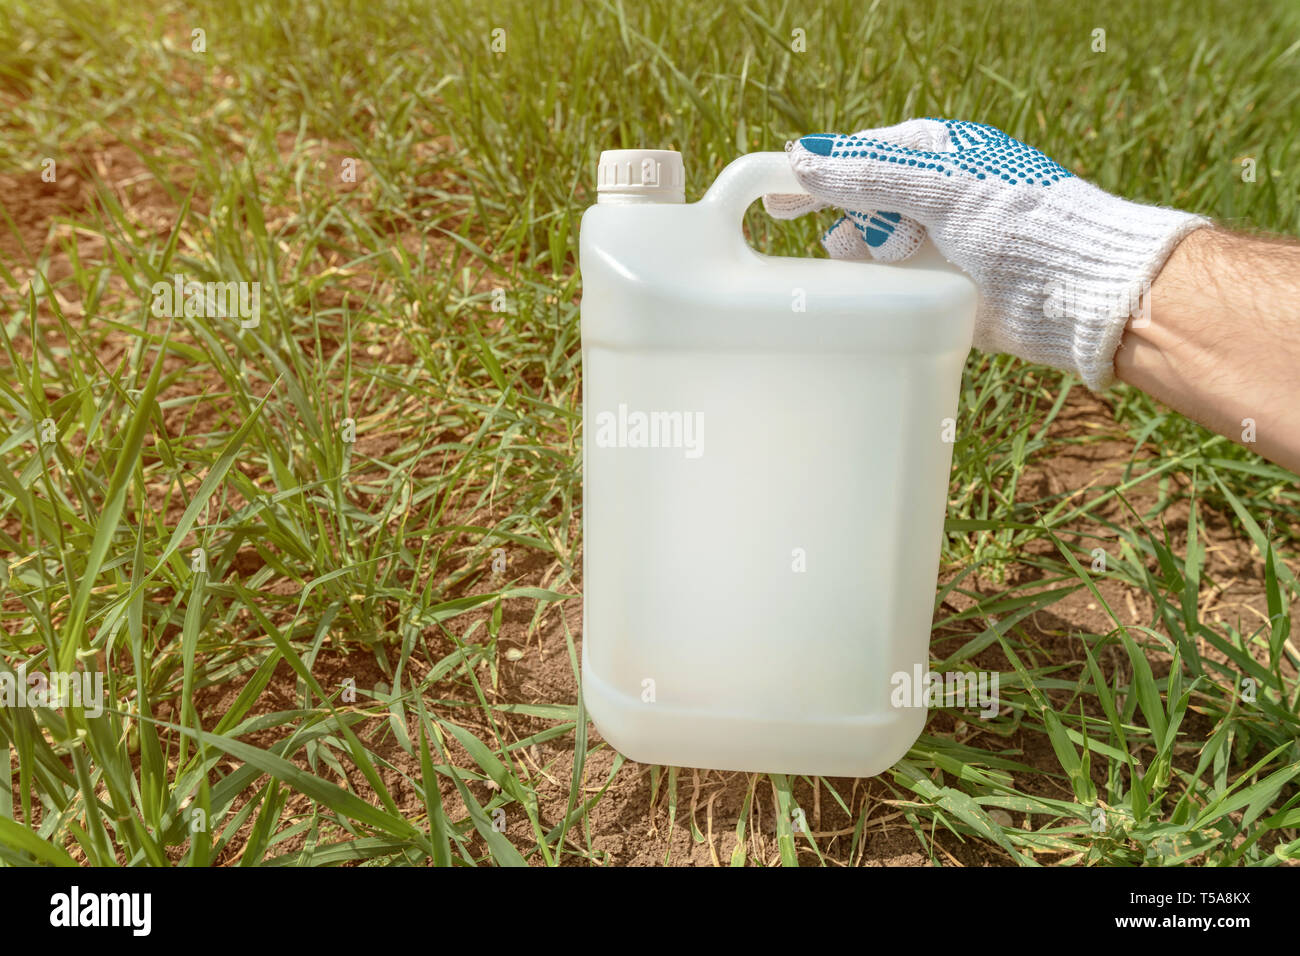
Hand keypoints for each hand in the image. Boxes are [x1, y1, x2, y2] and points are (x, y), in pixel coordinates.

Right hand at [764, 119, 1209, 390]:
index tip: (775, 190)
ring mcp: (943, 247)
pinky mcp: (947, 294)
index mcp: (944, 157)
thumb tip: (802, 159)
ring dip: (857, 254)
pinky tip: (865, 296)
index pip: (865, 157)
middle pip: (864, 203)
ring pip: (874, 248)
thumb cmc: (1026, 224)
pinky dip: (876, 292)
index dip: (819, 171)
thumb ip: (871, 176)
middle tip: (808, 228)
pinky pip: (894, 290)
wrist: (1085, 292)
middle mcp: (941, 200)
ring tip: (861, 261)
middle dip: (840, 214)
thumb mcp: (943, 189)